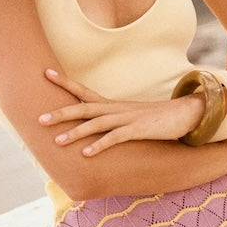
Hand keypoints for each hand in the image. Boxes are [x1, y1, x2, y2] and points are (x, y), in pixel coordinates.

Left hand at [39, 69, 204, 156]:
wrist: (186, 114)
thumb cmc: (161, 120)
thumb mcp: (136, 119)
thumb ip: (120, 123)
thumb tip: (107, 131)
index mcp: (115, 105)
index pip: (85, 91)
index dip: (66, 82)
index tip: (46, 73)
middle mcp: (117, 108)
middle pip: (83, 107)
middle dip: (61, 113)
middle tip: (40, 119)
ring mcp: (127, 118)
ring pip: (95, 123)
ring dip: (75, 132)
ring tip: (58, 141)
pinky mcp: (138, 130)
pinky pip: (115, 138)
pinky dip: (100, 145)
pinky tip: (87, 154)